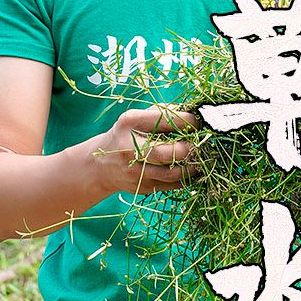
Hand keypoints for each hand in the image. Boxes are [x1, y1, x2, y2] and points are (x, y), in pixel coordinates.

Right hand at [86, 106, 200, 196]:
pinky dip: (187, 178)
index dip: (188, 122)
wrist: (100, 164)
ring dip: (192, 166)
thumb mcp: (136, 118)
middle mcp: (129, 148)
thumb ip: (162, 113)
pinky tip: (192, 169)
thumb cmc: (126, 135)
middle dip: (190, 148)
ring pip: (173, 173)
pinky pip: (172, 185)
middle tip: (200, 144)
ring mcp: (134, 171)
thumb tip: (194, 115)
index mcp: (129, 123)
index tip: (198, 122)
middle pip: (169, 152)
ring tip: (199, 158)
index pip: (165, 120)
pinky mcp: (142, 187)